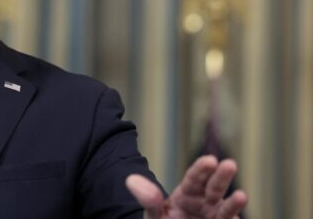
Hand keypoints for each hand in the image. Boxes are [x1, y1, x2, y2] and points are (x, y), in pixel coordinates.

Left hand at [126, 155, 247, 218]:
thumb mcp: (155, 214)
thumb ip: (148, 199)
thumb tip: (130, 180)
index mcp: (188, 193)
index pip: (194, 178)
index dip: (201, 169)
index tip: (209, 160)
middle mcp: (206, 203)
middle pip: (214, 188)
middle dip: (222, 176)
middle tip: (229, 164)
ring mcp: (216, 218)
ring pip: (226, 209)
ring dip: (233, 203)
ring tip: (242, 196)